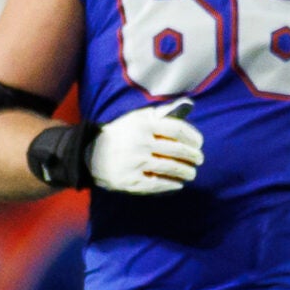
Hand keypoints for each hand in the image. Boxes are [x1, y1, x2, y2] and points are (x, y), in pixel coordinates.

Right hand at [88, 102, 202, 193]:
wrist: (90, 154)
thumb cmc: (121, 134)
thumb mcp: (136, 118)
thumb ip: (161, 112)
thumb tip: (188, 105)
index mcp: (144, 125)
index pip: (178, 130)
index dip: (193, 138)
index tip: (199, 144)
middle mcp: (140, 143)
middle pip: (177, 151)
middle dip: (193, 157)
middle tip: (199, 160)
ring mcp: (136, 163)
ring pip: (171, 168)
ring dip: (186, 172)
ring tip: (191, 173)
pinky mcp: (131, 180)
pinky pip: (158, 184)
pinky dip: (171, 184)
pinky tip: (178, 184)